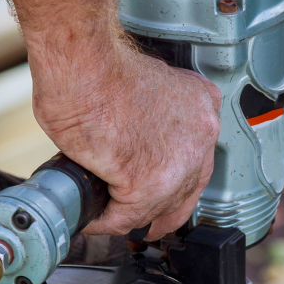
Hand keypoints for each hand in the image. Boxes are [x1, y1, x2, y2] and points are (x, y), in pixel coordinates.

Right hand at [30, 34, 221, 240]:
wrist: (81, 63)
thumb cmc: (97, 65)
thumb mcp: (147, 81)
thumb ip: (154, 114)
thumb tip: (135, 140)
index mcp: (202, 105)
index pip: (198, 158)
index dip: (175, 178)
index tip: (159, 187)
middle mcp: (201, 134)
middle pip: (185, 191)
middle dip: (161, 210)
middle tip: (142, 220)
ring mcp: (179, 162)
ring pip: (155, 207)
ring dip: (127, 215)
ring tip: (104, 213)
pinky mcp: (147, 183)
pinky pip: (124, 217)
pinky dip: (105, 220)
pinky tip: (92, 217)